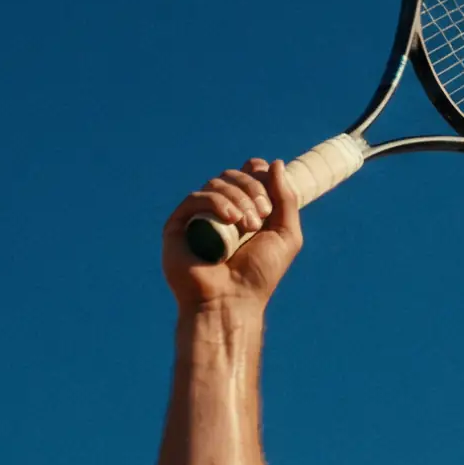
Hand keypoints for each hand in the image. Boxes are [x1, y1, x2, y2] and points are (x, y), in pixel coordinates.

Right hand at [162, 157, 301, 312]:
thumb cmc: (259, 274)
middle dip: (252, 188)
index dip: (258, 172)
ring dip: (238, 198)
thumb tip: (276, 163)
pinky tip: (230, 220)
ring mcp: (198, 217)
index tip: (269, 189)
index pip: (247, 173)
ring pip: (216, 184)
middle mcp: (219, 211)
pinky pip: (196, 198)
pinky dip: (216, 202)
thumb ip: (286, 199)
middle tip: (262, 216)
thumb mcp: (286, 234)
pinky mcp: (178, 226)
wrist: (232, 301)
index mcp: (243, 210)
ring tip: (249, 226)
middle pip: (233, 175)